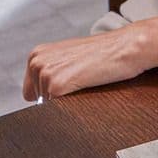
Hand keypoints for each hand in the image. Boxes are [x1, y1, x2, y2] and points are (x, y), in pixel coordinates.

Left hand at [22, 26, 150, 100]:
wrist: (126, 46)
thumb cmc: (104, 54)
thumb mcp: (70, 58)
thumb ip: (52, 72)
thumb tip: (40, 99)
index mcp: (36, 54)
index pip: (31, 93)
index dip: (50, 96)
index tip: (70, 86)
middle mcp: (36, 61)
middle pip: (38, 102)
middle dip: (58, 100)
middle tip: (82, 82)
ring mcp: (44, 73)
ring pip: (48, 107)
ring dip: (67, 103)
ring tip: (86, 83)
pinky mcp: (56, 86)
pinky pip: (56, 110)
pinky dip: (71, 107)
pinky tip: (86, 88)